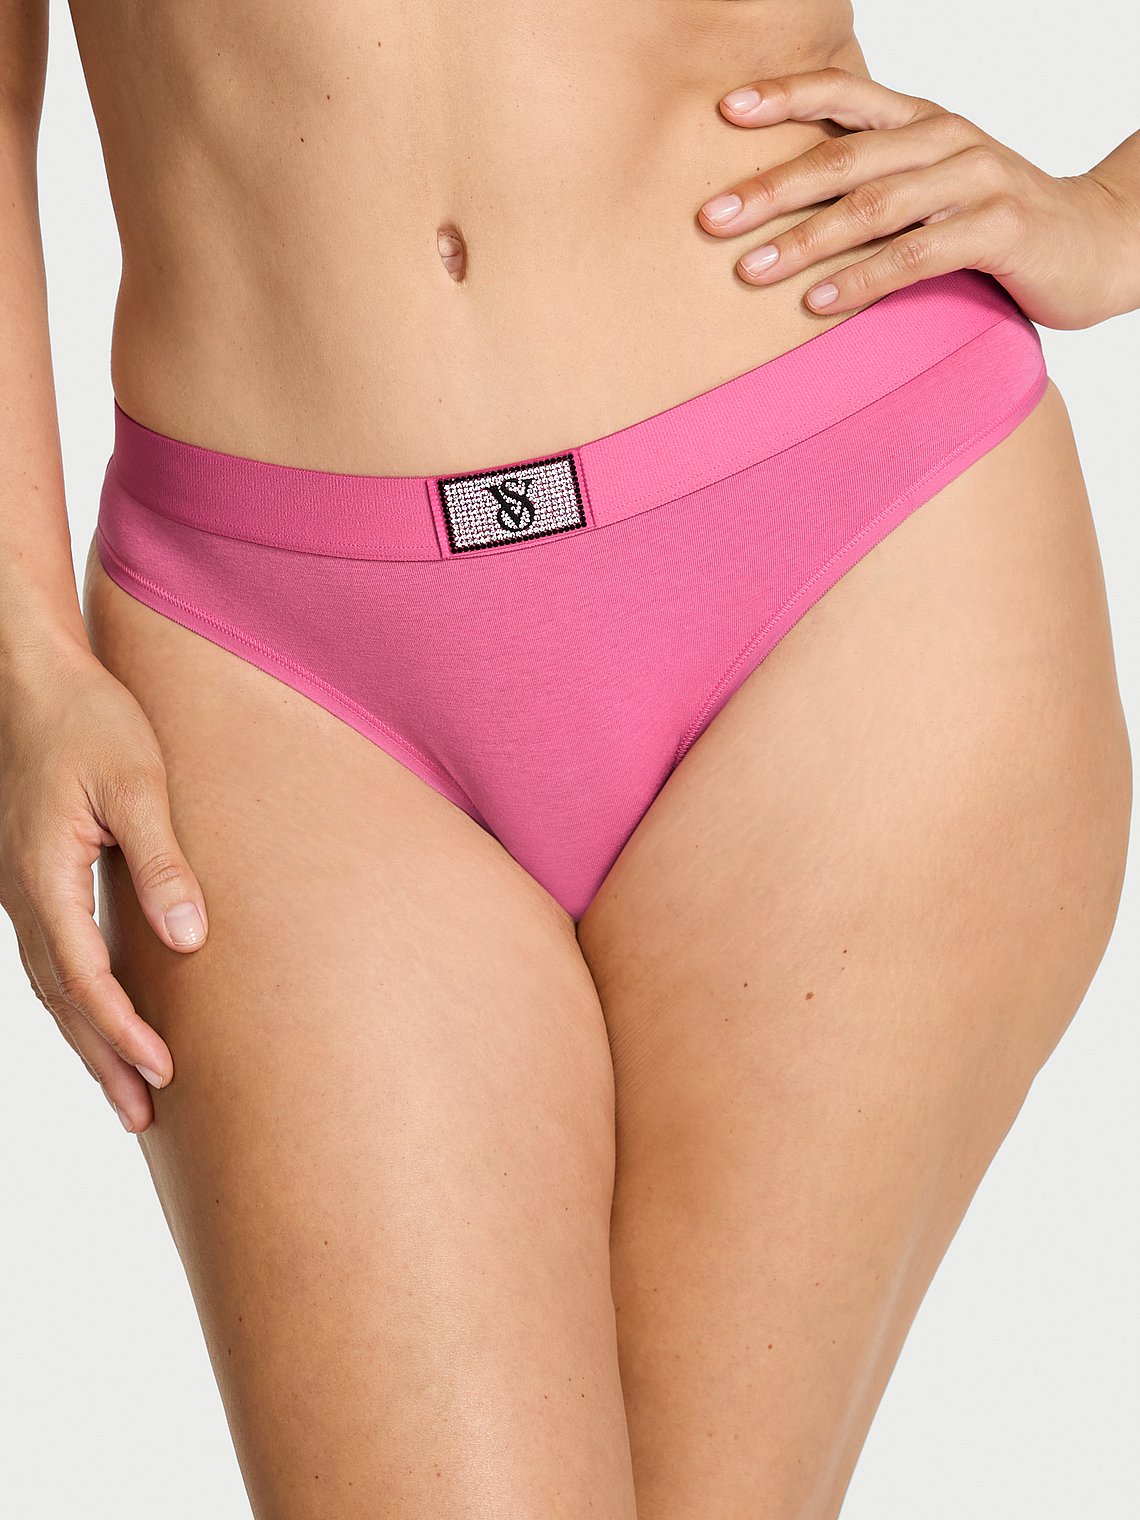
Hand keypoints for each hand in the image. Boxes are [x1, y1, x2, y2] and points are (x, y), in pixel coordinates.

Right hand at [0, 637, 208, 1132]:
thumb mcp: (137, 786)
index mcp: (46, 878)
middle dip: (103, 1062)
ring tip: (127, 1090)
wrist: (34, 684)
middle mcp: (24, 895)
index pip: (85, 980)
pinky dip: (76, 1001)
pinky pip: (50, 959)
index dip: (124, 1032)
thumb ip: (161, 864)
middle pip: (62, 1001)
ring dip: (88, 1040)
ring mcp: (21, 890)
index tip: (165, 1072)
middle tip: (143, 1119)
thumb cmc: (90, 723)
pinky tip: (101, 1017)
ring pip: (51, 986)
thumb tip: (188, 940)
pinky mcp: (31, 880)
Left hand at [697, 66, 1139, 328]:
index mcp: (923, 122)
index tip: (725, 112)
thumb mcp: (935, 188)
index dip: (785, 97)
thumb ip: (877, 185)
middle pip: (844, 156)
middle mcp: (946, 140)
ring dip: (806, 240)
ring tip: (751, 270)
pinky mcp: (999, 229)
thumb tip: (787, 206)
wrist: (1100, 242)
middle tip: (712, 218)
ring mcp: (976, 180)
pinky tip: (817, 302)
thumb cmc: (998, 222)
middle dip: (771, 187)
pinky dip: (862, 280)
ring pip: (874, 205)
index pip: (845, 96)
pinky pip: (917, 254)